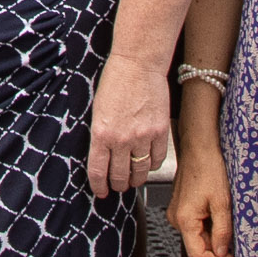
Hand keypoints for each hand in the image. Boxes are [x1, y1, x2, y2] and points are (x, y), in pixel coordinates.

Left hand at [86, 57, 171, 199]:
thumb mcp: (97, 111)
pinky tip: (147, 163)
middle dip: (117, 185)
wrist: (138, 64)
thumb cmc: (115, 82)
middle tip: (117, 185)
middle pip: (120, 176)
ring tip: (132, 178)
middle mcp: (121, 139)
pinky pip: (157, 159)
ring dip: (135, 179)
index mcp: (101, 134)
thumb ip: (100, 136)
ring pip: (140, 172)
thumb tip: (102, 158)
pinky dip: (151, 165)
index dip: (99, 186)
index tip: (101, 192)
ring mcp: (143, 137)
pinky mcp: (160, 132)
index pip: (98, 171)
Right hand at [169, 141, 230, 256]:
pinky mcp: (180, 208)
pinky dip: (207, 224)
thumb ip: (222, 231)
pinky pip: (194, 225)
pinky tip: (215, 209)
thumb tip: (222, 252)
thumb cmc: (208, 170)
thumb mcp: (222, 203)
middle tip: (233, 234)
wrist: (198, 149)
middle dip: (216, 245)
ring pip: (197, 236)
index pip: (197, 256)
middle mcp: (176, 220)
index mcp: (185, 220)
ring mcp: (176, 214)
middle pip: (197, 246)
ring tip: (224, 215)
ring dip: (213, 233)